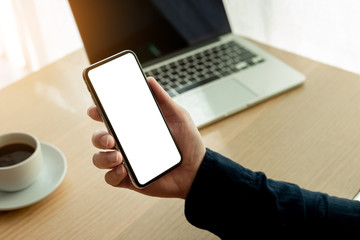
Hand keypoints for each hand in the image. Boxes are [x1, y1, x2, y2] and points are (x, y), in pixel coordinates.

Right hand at [88, 77, 205, 198]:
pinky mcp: (128, 179)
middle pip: (99, 137)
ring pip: (99, 158)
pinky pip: (110, 178)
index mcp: (134, 127)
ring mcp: (125, 161)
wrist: (197, 170)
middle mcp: (126, 143)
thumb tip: (149, 80)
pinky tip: (123, 169)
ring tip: (119, 156)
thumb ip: (163, 99)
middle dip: (98, 137)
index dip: (97, 111)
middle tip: (111, 138)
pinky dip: (112, 174)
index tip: (95, 108)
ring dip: (103, 156)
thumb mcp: (178, 117)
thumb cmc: (187, 142)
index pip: (109, 117)